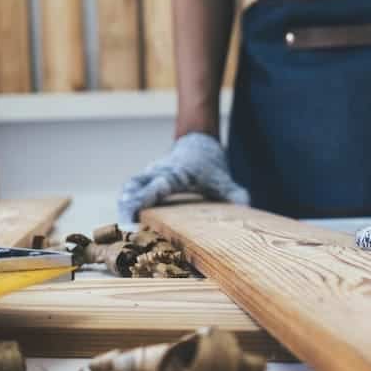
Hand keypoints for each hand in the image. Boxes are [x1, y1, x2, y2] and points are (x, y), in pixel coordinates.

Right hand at [117, 133, 249, 222]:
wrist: (198, 142)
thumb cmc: (211, 166)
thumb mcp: (224, 180)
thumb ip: (235, 194)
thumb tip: (247, 208)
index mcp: (175, 174)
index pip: (156, 187)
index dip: (143, 201)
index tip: (136, 219)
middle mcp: (159, 173)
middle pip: (134, 186)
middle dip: (126, 206)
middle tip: (124, 229)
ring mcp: (150, 175)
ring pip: (129, 187)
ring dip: (124, 206)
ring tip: (122, 228)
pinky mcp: (146, 179)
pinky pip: (131, 190)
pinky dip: (126, 204)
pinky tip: (127, 222)